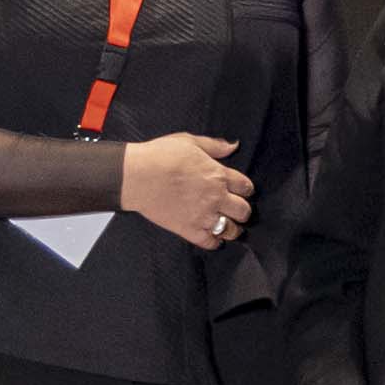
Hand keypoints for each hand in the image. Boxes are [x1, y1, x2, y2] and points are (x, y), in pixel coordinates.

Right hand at [120, 131, 251, 249]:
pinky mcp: (188, 230)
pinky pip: (210, 242)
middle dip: (243, 211)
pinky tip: (213, 237)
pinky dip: (214, 242)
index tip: (242, 191)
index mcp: (219, 175)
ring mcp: (203, 216)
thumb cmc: (161, 156)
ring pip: (231, 230)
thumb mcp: (190, 142)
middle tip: (237, 210)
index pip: (246, 187)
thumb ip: (214, 146)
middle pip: (243, 211)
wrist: (138, 176)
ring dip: (232, 228)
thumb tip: (233, 145)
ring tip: (229, 226)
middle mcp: (216, 197)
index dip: (246, 189)